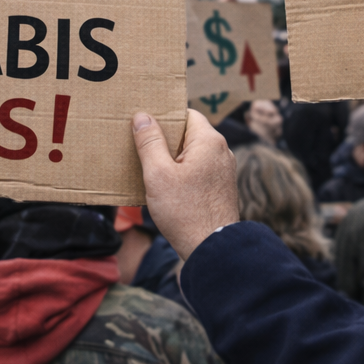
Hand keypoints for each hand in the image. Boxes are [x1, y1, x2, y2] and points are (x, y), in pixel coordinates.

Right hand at [132, 109, 238, 259]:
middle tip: (141, 147)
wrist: (212, 248)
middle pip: (189, 134)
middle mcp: (221, 151)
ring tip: (149, 168)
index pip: (186, 114)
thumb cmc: (185, 211)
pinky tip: (165, 186)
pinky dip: (182, 173)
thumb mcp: (158, 174)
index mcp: (209, 141)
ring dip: (172, 159)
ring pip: (192, 154)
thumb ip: (150, 142)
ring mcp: (223, 170)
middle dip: (165, 140)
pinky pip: (198, 170)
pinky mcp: (220, 187)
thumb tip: (142, 117)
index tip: (144, 124)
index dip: (164, 117)